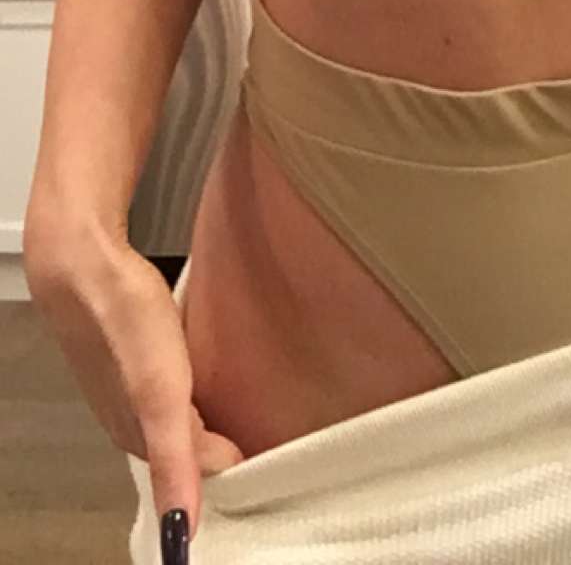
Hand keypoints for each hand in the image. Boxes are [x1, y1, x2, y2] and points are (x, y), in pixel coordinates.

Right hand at [24, 228, 243, 543]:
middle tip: (257, 430)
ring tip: (239, 401)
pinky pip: (167, 377)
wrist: (84, 265)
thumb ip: (177, 460)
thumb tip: (181, 530)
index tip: (261, 457)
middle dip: (215, 445)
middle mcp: (129, 415)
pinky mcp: (129, 347)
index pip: (191, 470)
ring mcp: (126, 380)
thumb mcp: (161, 397)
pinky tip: (202, 366)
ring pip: (173, 410)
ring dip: (203, 413)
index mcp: (137, 435)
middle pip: (181, 443)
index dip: (226, 465)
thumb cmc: (125, 327)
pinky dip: (189, 381)